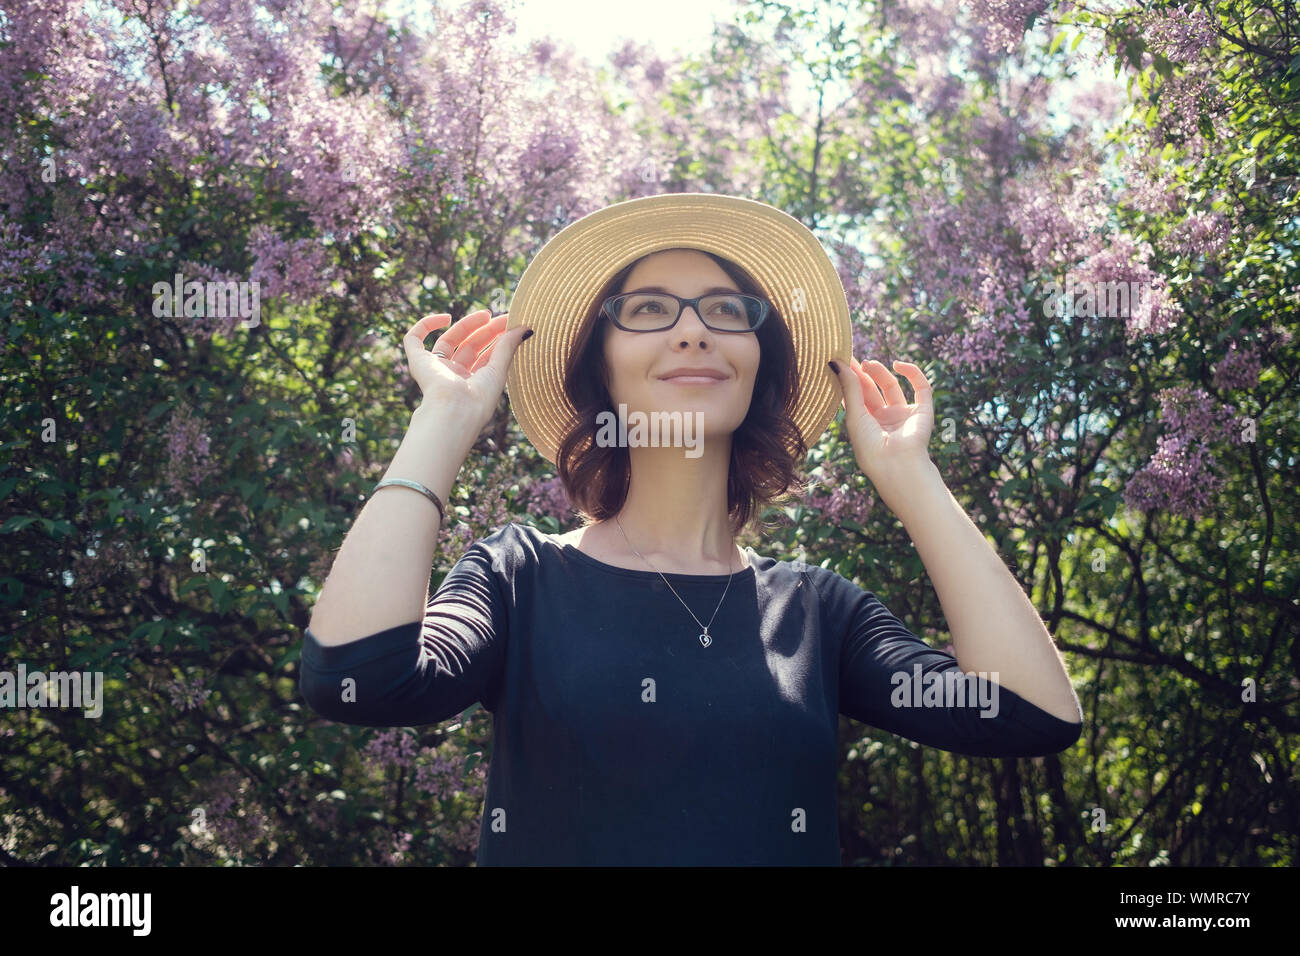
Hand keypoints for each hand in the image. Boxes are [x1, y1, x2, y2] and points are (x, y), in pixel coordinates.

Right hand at [403, 310, 531, 430]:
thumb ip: (509, 347)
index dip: (497, 339)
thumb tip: (526, 327)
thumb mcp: (499, 370)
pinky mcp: (418, 363)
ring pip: (449, 340)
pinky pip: (414, 340)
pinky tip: (445, 318)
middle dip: (485, 331)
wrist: (454, 409)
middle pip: (469, 347)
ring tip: (485, 314)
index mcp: (473, 384)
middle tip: (499, 317)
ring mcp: (436, 369)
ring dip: (466, 325)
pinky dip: (426, 325)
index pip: (485, 356)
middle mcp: (454, 377)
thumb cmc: (479, 399)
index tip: (511, 324)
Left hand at [829, 357, 934, 489]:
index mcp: (864, 425)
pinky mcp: (922, 411)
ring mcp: (902, 415)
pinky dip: (912, 372)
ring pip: (891, 386)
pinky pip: (921, 387)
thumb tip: (835, 362)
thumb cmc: (870, 447)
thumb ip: (848, 387)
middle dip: (862, 374)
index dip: (848, 380)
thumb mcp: (855, 415)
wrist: (898, 464)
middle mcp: (883, 419)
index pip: (855, 398)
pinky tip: (898, 365)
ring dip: (880, 372)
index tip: (840, 361)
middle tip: (851, 358)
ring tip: (868, 363)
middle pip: (871, 390)